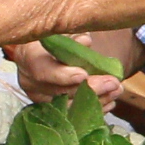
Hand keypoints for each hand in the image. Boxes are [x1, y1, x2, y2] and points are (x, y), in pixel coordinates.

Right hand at [7, 35, 122, 109]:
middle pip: (59, 92)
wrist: (38, 51)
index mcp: (27, 58)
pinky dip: (93, 108)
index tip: (84, 74)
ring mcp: (39, 98)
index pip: (42, 71)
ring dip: (96, 100)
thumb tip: (85, 41)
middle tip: (112, 82)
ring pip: (68, 106)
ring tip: (117, 90)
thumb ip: (72, 37)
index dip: (63, 76)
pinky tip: (110, 102)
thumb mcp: (60, 31)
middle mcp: (30, 82)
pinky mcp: (50, 109)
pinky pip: (73, 114)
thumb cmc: (51, 37)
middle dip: (89, 88)